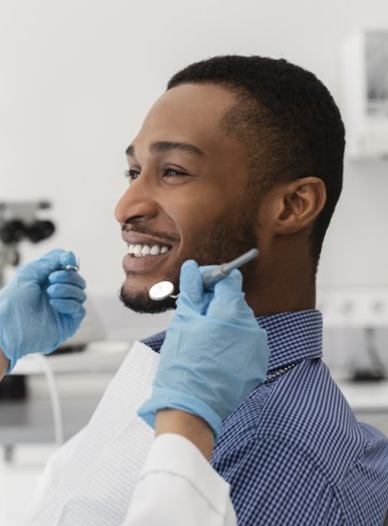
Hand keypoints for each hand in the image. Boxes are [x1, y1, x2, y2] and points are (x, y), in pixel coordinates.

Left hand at [0, 249, 86, 370]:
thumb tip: (70, 255)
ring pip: (81, 293)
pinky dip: (69, 303)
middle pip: (78, 279)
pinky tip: (54, 303)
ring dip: (67, 289)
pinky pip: (80, 309)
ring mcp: (64, 308)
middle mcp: (59, 293)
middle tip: (52, 279)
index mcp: (49, 280)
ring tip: (50, 293)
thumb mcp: (30, 272)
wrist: (8, 326)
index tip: (65, 260)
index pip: (69, 267)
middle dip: (68, 276)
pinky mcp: (69, 323)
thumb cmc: (13, 300)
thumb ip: (51, 261)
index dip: (69, 261)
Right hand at [138, 259, 269, 439]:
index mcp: (233, 313)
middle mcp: (253, 327)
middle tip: (194, 316)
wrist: (191, 410)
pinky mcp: (258, 366)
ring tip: (202, 340)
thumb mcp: (183, 321)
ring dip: (223, 324)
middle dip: (215, 303)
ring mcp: (258, 348)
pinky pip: (246, 343)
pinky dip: (232, 343)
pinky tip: (214, 355)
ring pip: (240, 323)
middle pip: (234, 301)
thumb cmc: (183, 364)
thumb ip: (192, 291)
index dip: (211, 278)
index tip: (198, 286)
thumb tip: (193, 268)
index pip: (229, 279)